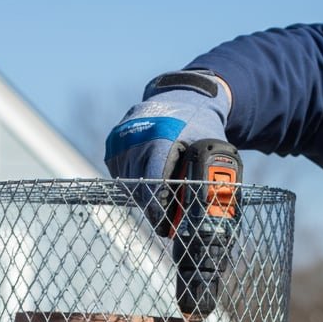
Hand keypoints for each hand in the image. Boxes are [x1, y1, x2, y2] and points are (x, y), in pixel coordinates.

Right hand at [104, 70, 229, 224]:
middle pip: (139, 189)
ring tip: (161, 186)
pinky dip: (133, 178)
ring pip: (128, 183)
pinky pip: (119, 173)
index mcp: (159, 140)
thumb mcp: (210, 147)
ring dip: (143, 191)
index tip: (165, 226)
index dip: (158, 210)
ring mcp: (121, 138)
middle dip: (153, 204)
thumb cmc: (199, 125)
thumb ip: (207, 176)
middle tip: (166, 214)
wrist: (181, 95)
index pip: (152, 186)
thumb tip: (206, 212)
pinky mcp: (113, 141)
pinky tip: (148, 168)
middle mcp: (135, 137)